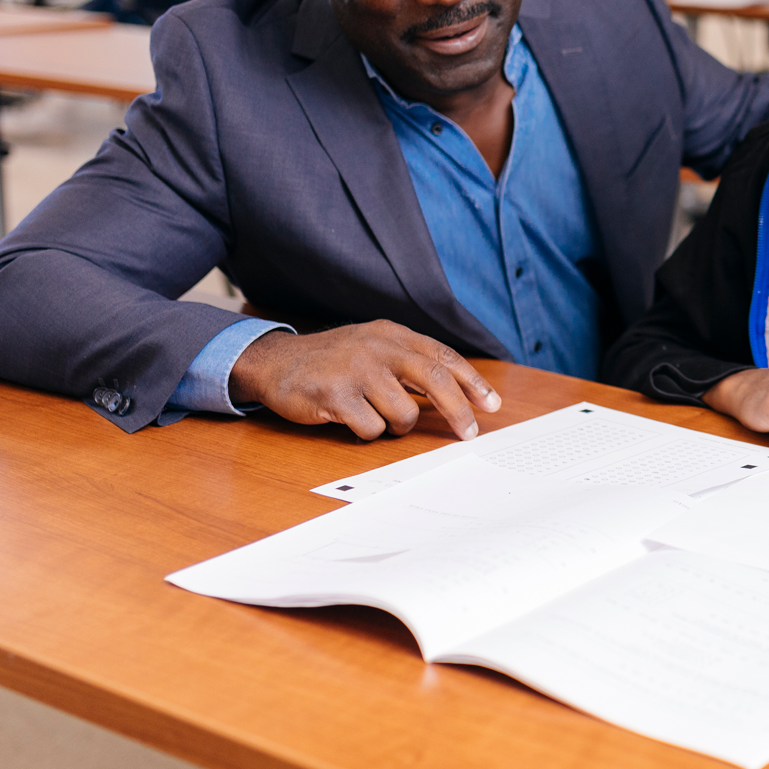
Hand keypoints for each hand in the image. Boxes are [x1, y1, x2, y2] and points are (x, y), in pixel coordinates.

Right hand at [227, 320, 501, 440]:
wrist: (276, 362)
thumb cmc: (335, 361)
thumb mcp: (374, 347)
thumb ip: (411, 363)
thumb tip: (459, 395)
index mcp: (393, 335)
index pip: (444, 357)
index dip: (472, 382)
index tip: (492, 405)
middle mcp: (378, 348)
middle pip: (435, 380)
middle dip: (459, 411)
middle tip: (469, 433)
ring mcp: (356, 370)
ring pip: (403, 414)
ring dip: (396, 426)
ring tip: (375, 416)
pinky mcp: (335, 396)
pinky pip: (371, 429)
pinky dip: (367, 432)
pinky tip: (349, 418)